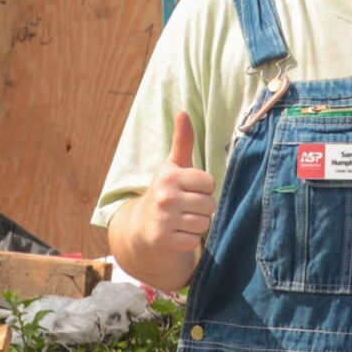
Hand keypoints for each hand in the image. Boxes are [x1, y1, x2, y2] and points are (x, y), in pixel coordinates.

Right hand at [144, 111, 216, 255]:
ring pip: (204, 223)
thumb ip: (182, 141)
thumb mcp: (172, 167)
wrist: (142, 228)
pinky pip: (195, 240)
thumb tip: (182, 111)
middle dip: (202, 208)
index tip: (189, 190)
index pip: (210, 183)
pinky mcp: (164, 240)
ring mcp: (163, 219)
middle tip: (186, 208)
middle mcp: (164, 196)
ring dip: (196, 225)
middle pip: (210, 204)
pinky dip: (189, 239)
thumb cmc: (165, 192)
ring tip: (182, 220)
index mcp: (169, 175)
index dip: (204, 189)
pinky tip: (177, 234)